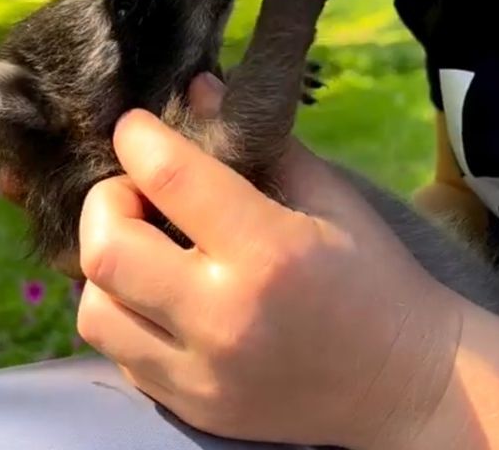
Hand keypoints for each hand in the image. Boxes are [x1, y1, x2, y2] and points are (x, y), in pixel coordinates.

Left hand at [77, 74, 460, 448]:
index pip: (170, 177)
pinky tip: (162, 294)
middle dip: (106, 202)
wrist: (403, 382)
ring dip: (108, 263)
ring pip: (95, 311)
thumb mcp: (330, 196)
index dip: (138, 138)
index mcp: (269, 251)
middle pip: (107, 251)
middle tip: (137, 191)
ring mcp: (202, 376)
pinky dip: (126, 311)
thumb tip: (199, 89)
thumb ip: (261, 141)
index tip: (136, 127)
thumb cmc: (374, 275)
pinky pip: (122, 354)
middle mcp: (223, 318)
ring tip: (144, 245)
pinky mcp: (193, 409)